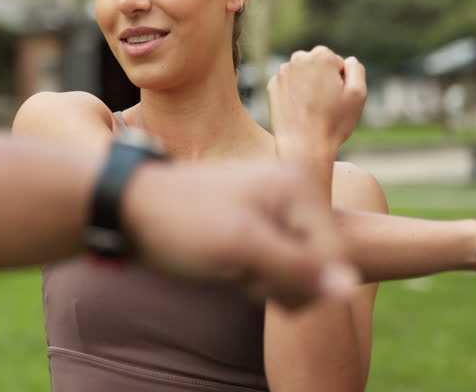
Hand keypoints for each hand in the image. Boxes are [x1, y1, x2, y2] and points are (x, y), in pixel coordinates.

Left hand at [123, 161, 358, 309]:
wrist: (126, 206)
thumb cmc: (180, 222)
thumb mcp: (239, 246)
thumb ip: (296, 267)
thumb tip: (350, 288)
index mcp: (299, 187)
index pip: (335, 261)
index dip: (297, 282)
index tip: (248, 269)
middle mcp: (294, 194)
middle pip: (319, 268)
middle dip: (278, 280)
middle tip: (234, 265)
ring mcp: (275, 211)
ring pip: (297, 274)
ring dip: (263, 282)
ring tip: (227, 262)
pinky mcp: (257, 229)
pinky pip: (275, 270)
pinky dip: (253, 278)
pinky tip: (226, 265)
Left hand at [268, 46, 366, 186]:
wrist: (302, 145)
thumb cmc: (333, 122)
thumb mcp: (358, 94)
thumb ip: (357, 70)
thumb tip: (349, 60)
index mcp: (321, 57)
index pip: (336, 61)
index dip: (341, 79)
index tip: (338, 96)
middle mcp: (298, 59)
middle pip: (317, 64)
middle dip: (323, 78)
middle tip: (326, 102)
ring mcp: (282, 73)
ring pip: (302, 74)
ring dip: (308, 84)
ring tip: (313, 107)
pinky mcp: (272, 86)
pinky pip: (289, 85)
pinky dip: (295, 93)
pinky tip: (300, 110)